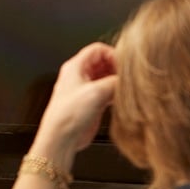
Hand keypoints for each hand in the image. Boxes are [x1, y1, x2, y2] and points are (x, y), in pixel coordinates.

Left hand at [35, 42, 117, 156]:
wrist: (61, 139)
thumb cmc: (67, 116)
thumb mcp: (96, 92)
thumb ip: (116, 81)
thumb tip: (128, 79)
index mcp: (74, 67)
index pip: (98, 49)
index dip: (113, 54)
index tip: (124, 64)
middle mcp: (79, 77)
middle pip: (103, 63)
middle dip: (116, 68)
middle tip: (127, 77)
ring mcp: (85, 90)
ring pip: (106, 78)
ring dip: (117, 82)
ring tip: (125, 89)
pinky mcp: (90, 104)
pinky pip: (107, 92)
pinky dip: (115, 94)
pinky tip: (120, 100)